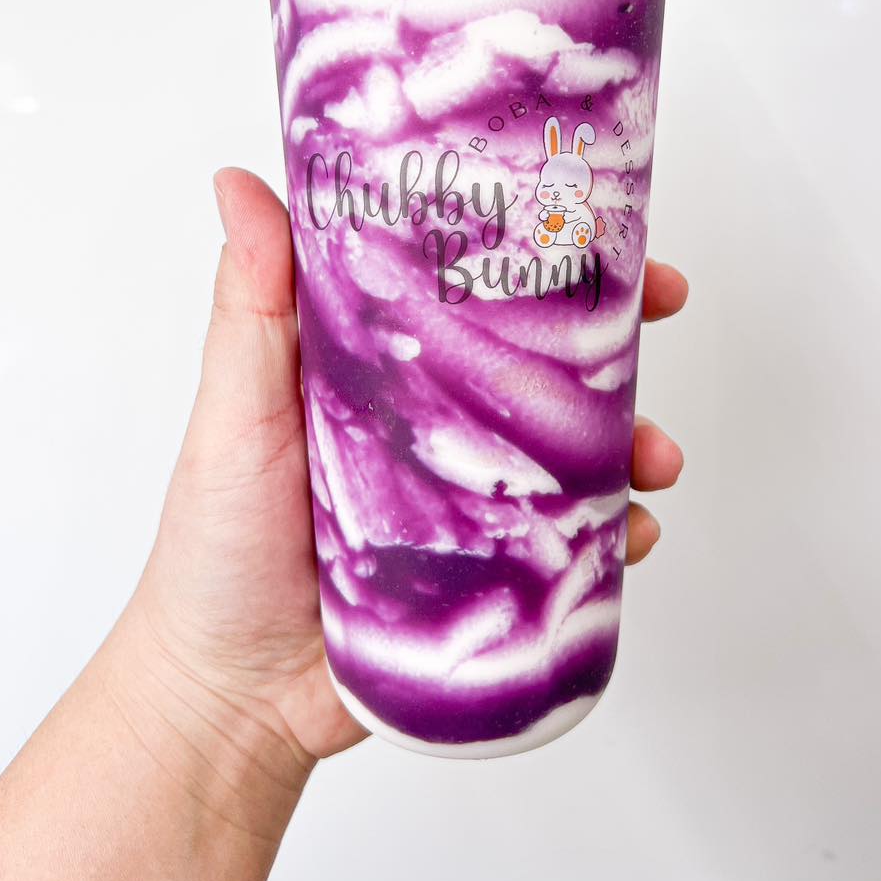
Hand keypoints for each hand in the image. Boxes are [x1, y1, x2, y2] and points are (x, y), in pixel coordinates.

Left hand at [124, 168, 687, 783]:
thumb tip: (239, 182)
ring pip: (574, 450)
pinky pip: (575, 544)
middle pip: (538, 360)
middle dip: (613, 328)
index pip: (466, 284)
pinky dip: (617, 534)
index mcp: (379, 367)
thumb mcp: (234, 412)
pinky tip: (634, 532)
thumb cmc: (216, 547)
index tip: (589, 209)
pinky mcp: (491, 572)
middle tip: (664, 304)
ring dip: (632, 437)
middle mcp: (434, 422)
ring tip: (656, 456)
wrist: (231, 698)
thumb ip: (250, 305)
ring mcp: (470, 499)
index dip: (529, 242)